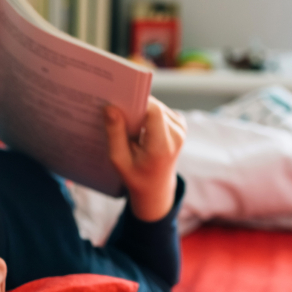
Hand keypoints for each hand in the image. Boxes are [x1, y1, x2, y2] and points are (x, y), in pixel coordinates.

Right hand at [104, 96, 186, 220]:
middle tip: (117, 114)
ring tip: (128, 126)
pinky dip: (147, 115)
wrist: (156, 188)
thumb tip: (110, 108)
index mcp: (163, 145)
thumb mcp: (119, 160)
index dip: (135, 103)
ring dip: (141, 112)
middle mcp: (177, 134)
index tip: (117, 105)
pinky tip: (137, 127)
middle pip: (154, 106)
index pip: (153, 111)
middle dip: (135, 108)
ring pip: (156, 106)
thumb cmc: (136, 176)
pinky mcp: (179, 124)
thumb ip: (115, 134)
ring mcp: (181, 128)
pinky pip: (160, 110)